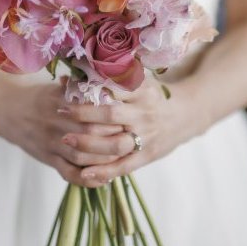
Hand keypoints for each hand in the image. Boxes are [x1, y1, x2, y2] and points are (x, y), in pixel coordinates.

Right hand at [0, 79, 124, 185]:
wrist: (7, 111)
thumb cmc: (40, 96)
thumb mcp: (58, 86)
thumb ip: (81, 85)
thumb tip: (110, 76)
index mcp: (61, 100)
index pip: (92, 108)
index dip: (112, 113)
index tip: (129, 114)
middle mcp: (56, 122)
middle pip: (89, 134)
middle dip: (113, 137)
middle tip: (133, 137)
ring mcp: (51, 142)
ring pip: (81, 156)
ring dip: (104, 159)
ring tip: (123, 157)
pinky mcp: (47, 158)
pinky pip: (68, 172)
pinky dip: (87, 178)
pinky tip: (103, 178)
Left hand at [59, 76, 196, 186]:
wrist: (185, 115)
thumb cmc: (154, 96)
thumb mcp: (141, 80)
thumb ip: (114, 78)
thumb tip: (75, 73)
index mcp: (143, 91)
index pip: (113, 89)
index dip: (90, 89)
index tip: (67, 89)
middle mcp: (144, 114)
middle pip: (110, 115)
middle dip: (83, 115)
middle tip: (60, 112)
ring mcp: (146, 136)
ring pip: (114, 144)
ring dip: (88, 143)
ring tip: (65, 139)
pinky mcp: (147, 155)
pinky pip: (123, 166)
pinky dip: (103, 171)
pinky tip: (84, 172)